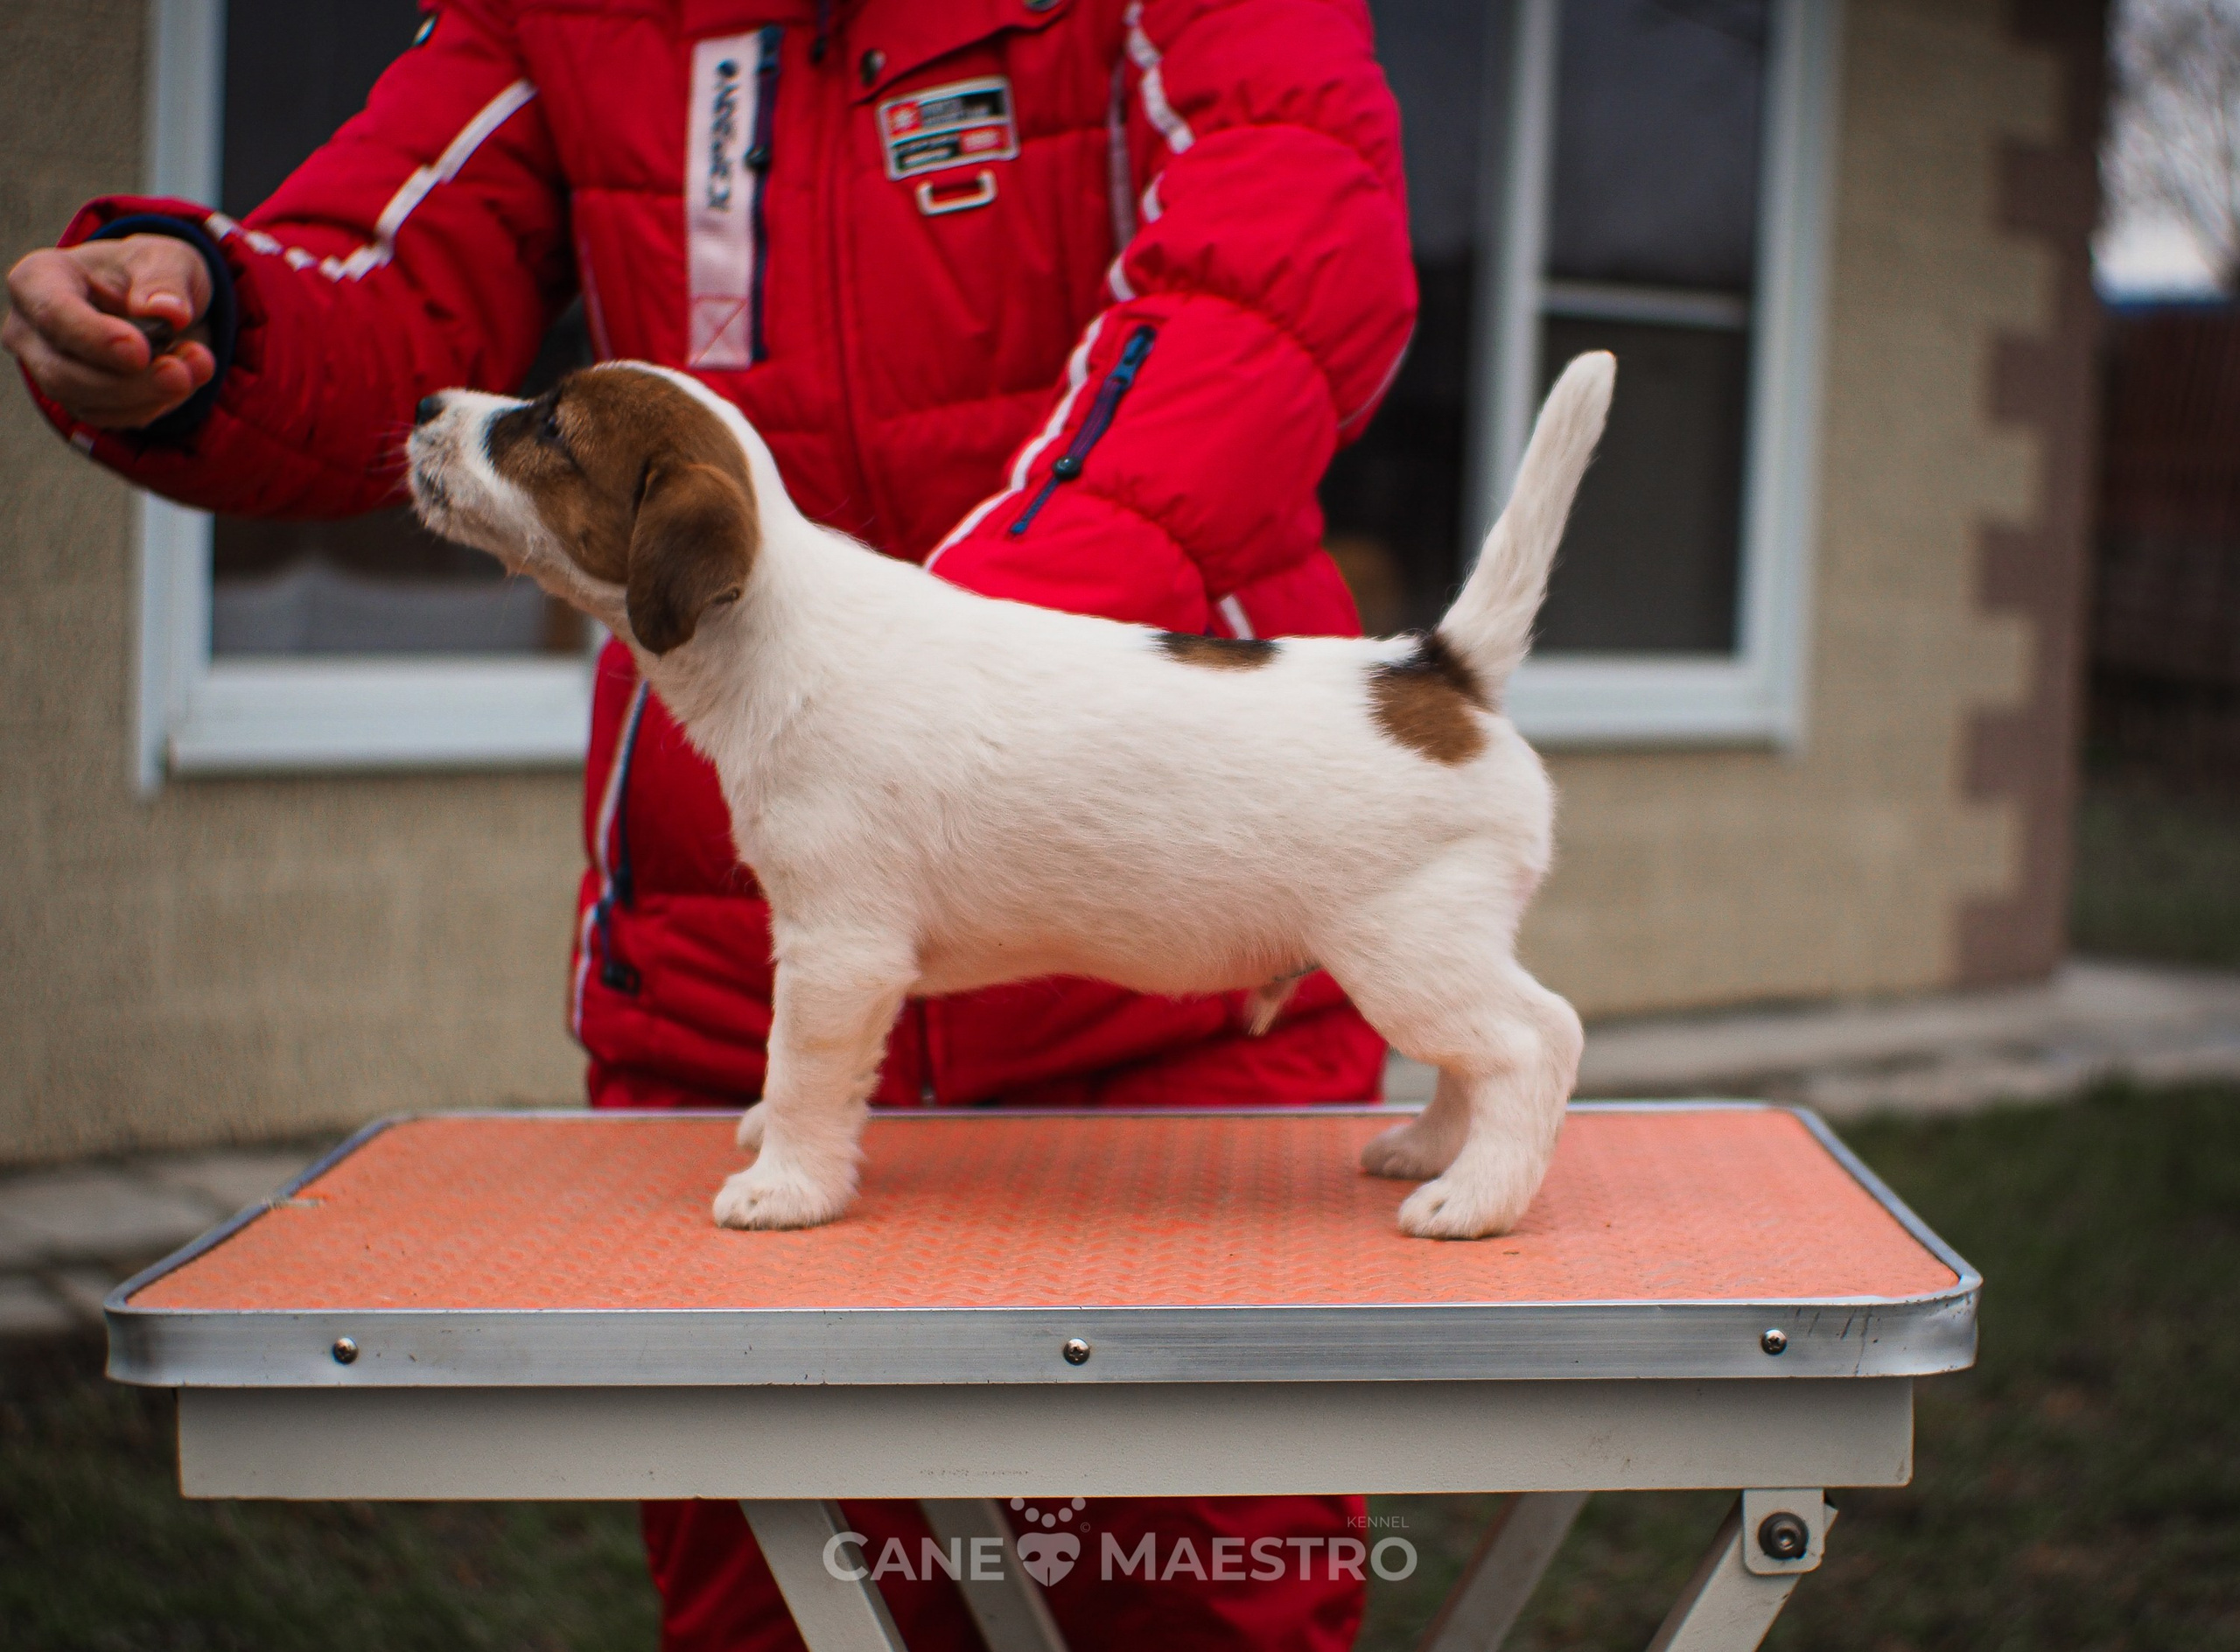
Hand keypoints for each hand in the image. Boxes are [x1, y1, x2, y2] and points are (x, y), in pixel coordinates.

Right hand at [3, 235, 216, 428]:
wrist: (158, 304)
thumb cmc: (150, 273)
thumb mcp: (168, 259)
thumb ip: (167, 279)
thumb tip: (168, 311)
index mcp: (39, 279)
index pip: (52, 313)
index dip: (94, 337)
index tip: (140, 351)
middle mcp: (31, 329)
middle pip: (64, 373)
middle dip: (129, 382)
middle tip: (183, 372)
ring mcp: (49, 368)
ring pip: (86, 402)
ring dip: (148, 396)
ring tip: (196, 369)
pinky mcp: (77, 399)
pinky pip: (109, 418)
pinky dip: (152, 407)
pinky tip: (184, 382)